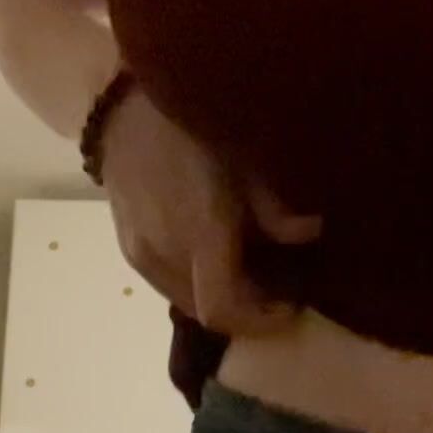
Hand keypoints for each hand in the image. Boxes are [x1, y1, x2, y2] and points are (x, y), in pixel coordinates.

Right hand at [101, 87, 322, 334]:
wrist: (121, 111)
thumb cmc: (190, 129)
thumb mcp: (244, 163)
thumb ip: (276, 211)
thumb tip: (311, 233)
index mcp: (198, 236)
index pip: (223, 309)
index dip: (260, 321)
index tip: (291, 306)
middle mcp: (164, 256)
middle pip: (207, 313)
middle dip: (245, 312)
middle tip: (276, 290)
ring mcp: (140, 256)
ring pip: (185, 303)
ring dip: (219, 299)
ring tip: (248, 276)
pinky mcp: (128, 250)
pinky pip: (167, 285)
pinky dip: (196, 285)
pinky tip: (214, 260)